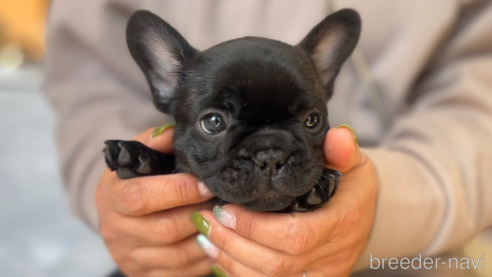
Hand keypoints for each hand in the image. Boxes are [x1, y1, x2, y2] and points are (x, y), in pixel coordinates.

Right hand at [95, 126, 214, 276]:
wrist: (118, 214)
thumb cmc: (136, 179)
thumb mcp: (138, 155)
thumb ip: (156, 141)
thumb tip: (176, 133)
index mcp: (112, 197)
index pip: (141, 197)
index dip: (178, 191)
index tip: (205, 182)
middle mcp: (116, 231)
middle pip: (166, 229)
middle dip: (200, 213)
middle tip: (223, 200)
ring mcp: (132, 258)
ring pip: (179, 255)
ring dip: (209, 236)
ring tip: (226, 218)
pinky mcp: (147, 276)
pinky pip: (184, 273)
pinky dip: (206, 257)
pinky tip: (218, 239)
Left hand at [191, 125, 377, 276]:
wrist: (369, 220)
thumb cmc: (353, 189)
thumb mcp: (354, 164)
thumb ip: (343, 150)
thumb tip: (339, 135)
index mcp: (341, 222)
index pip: (295, 236)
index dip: (254, 227)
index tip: (224, 209)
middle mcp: (332, 255)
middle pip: (276, 264)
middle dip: (233, 243)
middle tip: (205, 220)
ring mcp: (321, 274)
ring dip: (231, 261)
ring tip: (206, 237)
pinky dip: (241, 275)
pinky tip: (221, 258)